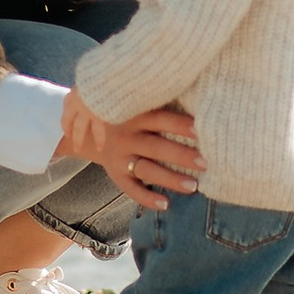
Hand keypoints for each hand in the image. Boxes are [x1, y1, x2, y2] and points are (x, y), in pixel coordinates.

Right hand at [56, 89, 202, 210]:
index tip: (202, 129)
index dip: (180, 124)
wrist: (87, 128)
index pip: (160, 118)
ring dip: (170, 179)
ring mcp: (119, 156)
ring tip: (194, 186)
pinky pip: (131, 189)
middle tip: (206, 163)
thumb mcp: (135, 101)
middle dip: (182, 155)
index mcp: (133, 115)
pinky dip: (147, 197)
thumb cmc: (127, 111)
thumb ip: (158, 98)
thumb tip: (198, 90)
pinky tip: (166, 204)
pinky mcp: (115, 173)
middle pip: (156, 147)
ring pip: (146, 169)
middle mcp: (125, 135)